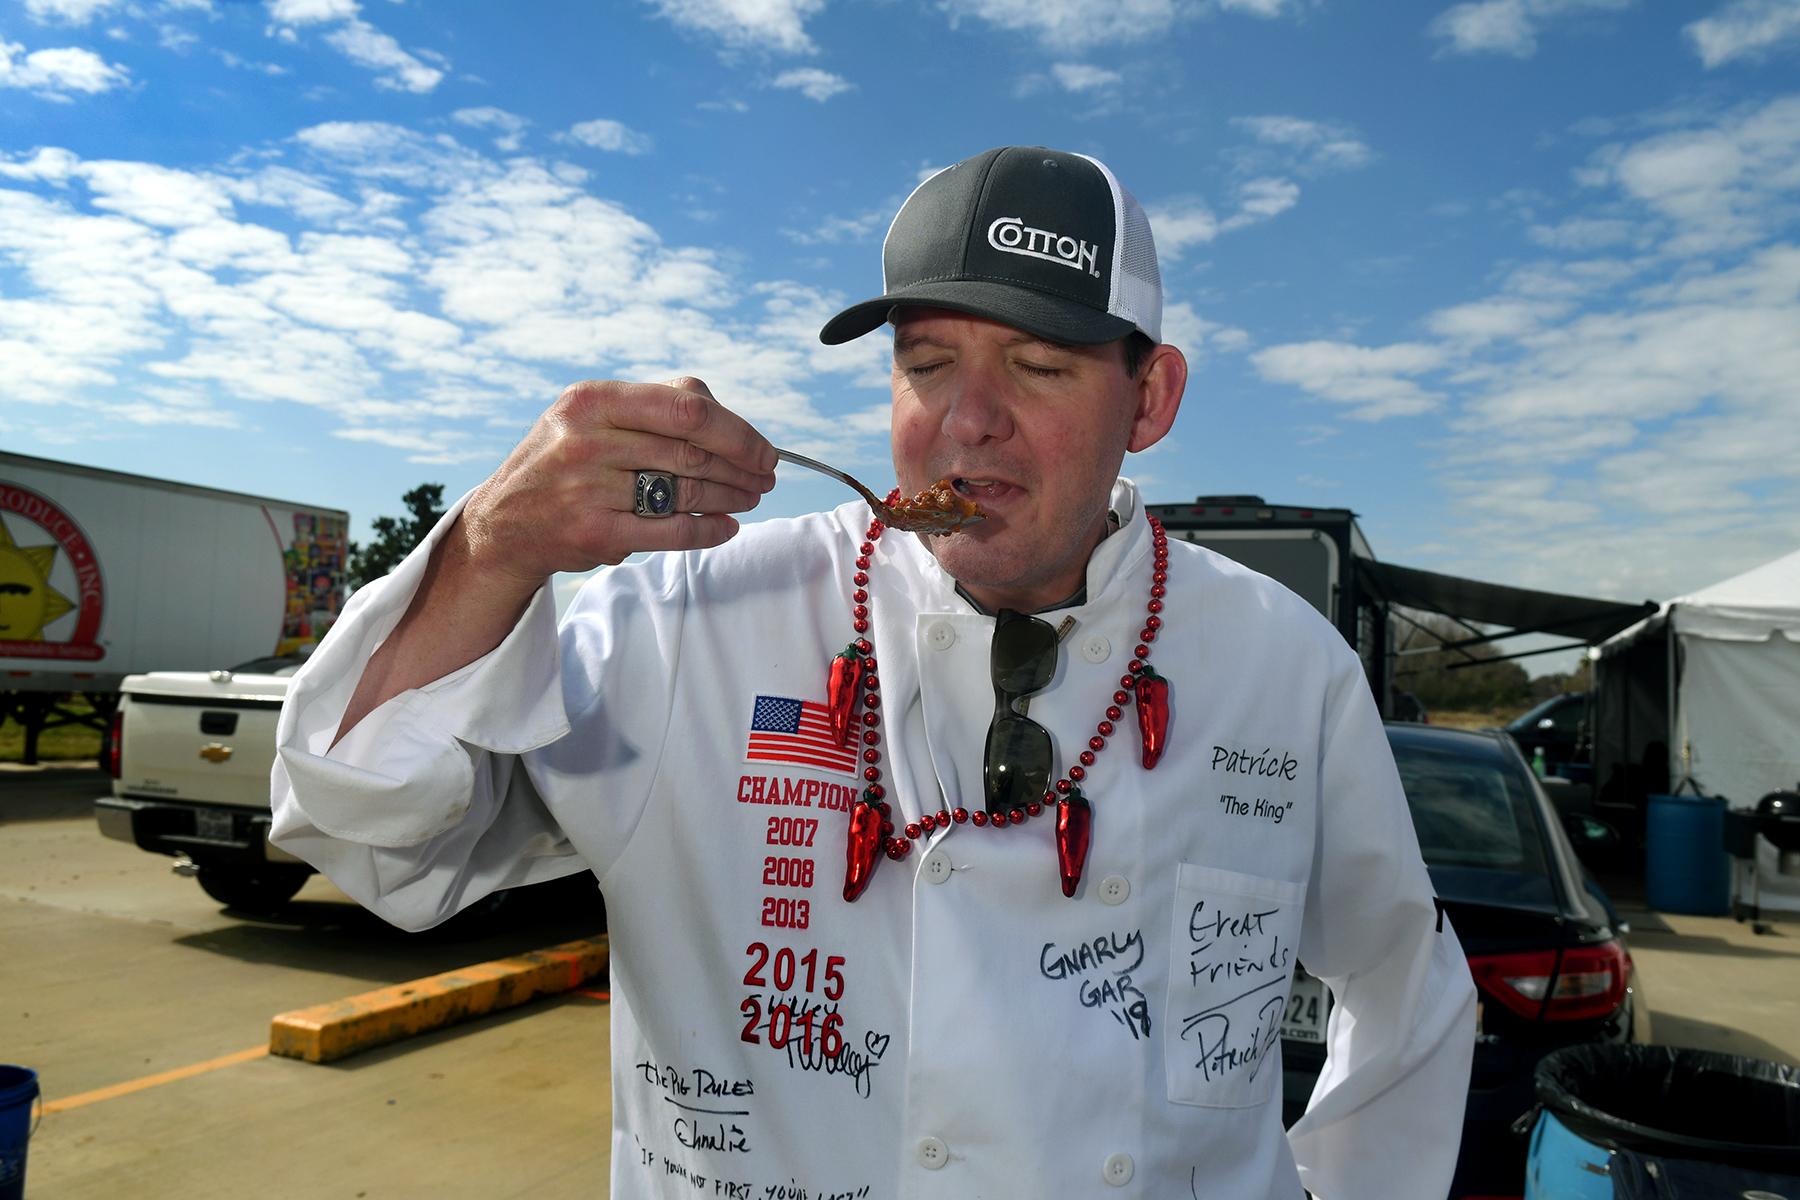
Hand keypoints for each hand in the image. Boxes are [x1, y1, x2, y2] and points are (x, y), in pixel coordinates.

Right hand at [332, 377, 775, 740]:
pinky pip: (670, 532)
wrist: (503, 524)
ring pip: (684, 491)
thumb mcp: (590, 417)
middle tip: (765, 477)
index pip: (686, 407)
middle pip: (691, 451)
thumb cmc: (561, 462)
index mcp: (591, 401)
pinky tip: (726, 527)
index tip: (762, 448)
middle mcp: (586, 441)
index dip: (736, 430)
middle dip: (740, 467)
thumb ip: (652, 404)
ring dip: (729, 497)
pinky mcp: (595, 533)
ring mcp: (588, 489)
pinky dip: (707, 531)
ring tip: (750, 497)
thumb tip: (721, 411)